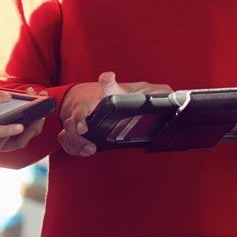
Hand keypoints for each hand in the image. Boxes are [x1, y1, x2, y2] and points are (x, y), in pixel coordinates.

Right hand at [58, 71, 172, 156]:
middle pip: (75, 116)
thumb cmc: (121, 97)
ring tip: (89, 150)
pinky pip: (65, 138)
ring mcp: (78, 118)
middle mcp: (89, 105)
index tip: (102, 96)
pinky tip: (84, 151)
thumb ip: (156, 93)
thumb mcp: (140, 94)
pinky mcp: (75, 129)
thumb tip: (172, 94)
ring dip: (74, 142)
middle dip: (77, 132)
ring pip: (67, 129)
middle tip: (89, 140)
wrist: (104, 98)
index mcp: (108, 93)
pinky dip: (71, 147)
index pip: (107, 84)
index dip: (106, 84)